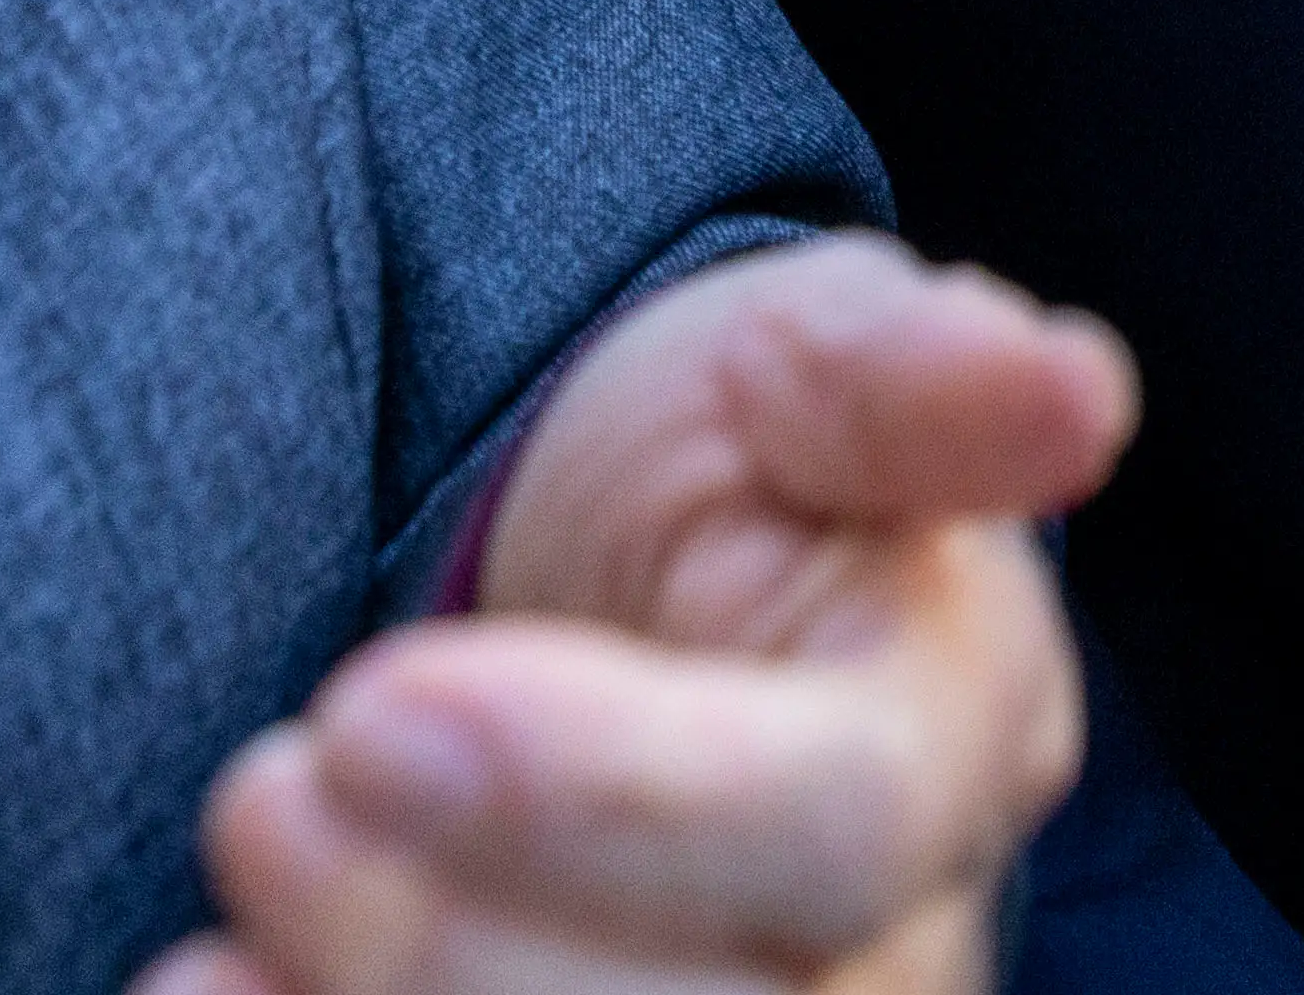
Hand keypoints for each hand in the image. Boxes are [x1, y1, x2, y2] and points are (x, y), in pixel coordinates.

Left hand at [153, 236, 1130, 994]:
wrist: (608, 589)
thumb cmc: (728, 471)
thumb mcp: (798, 367)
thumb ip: (910, 381)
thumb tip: (1067, 386)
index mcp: (957, 744)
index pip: (840, 830)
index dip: (614, 796)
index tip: (370, 712)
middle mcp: (892, 952)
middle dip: (459, 955)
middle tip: (269, 792)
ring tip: (237, 906)